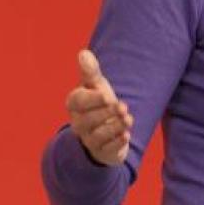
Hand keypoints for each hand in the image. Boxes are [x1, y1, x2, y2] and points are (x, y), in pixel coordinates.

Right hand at [66, 49, 131, 165]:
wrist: (107, 128)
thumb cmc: (99, 102)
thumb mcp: (97, 86)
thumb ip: (91, 72)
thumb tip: (83, 53)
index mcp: (75, 105)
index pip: (77, 102)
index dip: (92, 99)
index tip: (107, 96)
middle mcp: (78, 123)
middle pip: (88, 120)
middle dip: (107, 113)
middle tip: (122, 107)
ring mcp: (88, 139)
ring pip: (99, 135)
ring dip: (115, 127)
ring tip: (128, 119)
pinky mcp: (102, 151)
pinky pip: (107, 149)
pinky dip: (117, 143)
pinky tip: (126, 136)